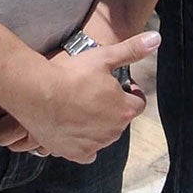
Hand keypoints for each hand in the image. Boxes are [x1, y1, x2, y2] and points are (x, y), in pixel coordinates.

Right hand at [0, 32, 157, 163]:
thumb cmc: (71, 74)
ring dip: (97, 124)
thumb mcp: (103, 56)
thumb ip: (132, 50)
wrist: (37, 94)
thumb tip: (155, 38)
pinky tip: (72, 128)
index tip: (117, 84)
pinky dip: (83, 142)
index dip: (129, 91)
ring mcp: (95, 145)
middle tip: (93, 92)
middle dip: (112, 107)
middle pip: (120, 119)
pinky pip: (87, 151)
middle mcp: (114, 131)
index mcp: (124, 109)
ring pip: (103, 135)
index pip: (137, 102)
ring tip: (79, 106)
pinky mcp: (76, 153)